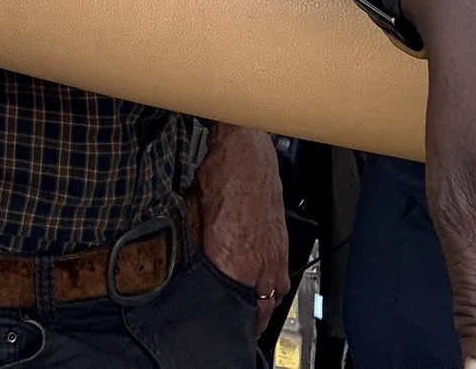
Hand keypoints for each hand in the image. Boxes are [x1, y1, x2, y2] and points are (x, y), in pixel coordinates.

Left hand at [196, 124, 290, 309]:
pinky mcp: (283, 240)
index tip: (223, 325)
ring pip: (275, 294)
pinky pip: (283, 275)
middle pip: (259, 307)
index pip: (234, 306)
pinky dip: (275, 285)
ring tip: (253, 310)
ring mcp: (275, 252)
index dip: (229, 319)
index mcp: (233, 260)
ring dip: (264, 304)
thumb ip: (196, 248)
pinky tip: (266, 285)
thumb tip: (191, 265)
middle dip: (250, 318)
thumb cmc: (221, 176)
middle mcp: (259, 261)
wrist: (247, 150)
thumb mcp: (193, 215)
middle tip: (239, 323)